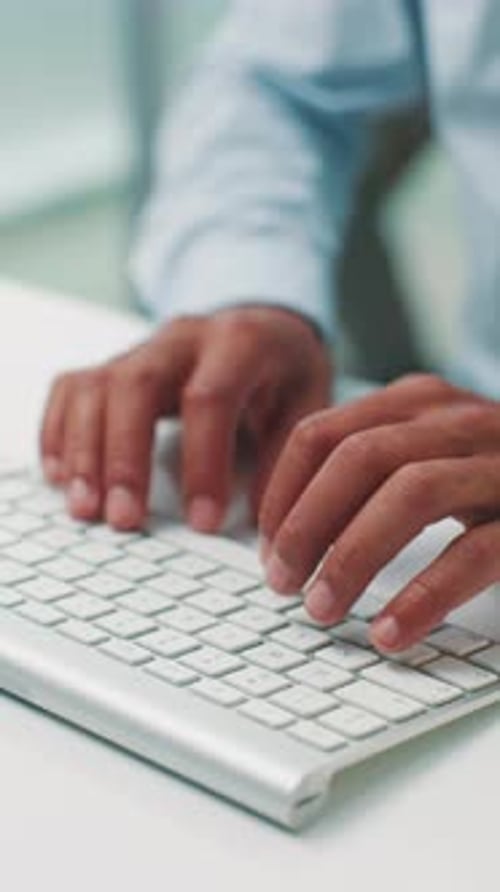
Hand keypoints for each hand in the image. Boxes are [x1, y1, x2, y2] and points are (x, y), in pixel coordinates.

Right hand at [40, 307, 331, 531]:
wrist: (265, 328)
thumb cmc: (285, 373)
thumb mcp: (307, 404)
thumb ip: (288, 458)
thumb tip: (267, 526)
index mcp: (240, 342)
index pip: (209, 398)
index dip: (203, 463)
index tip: (203, 522)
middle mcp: (183, 338)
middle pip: (136, 384)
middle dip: (126, 456)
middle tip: (124, 519)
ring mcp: (143, 347)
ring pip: (97, 387)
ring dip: (85, 451)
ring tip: (86, 510)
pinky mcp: (116, 364)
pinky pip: (73, 389)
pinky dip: (61, 432)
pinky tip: (62, 476)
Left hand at [259, 374, 499, 651]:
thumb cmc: (493, 477)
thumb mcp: (428, 455)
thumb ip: (370, 474)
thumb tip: (286, 536)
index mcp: (417, 403)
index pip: (322, 432)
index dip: (281, 493)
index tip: (264, 546)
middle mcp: (457, 420)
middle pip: (357, 458)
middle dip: (305, 524)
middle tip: (280, 584)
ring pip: (410, 493)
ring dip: (352, 556)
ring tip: (322, 610)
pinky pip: (474, 552)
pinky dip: (424, 596)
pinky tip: (390, 632)